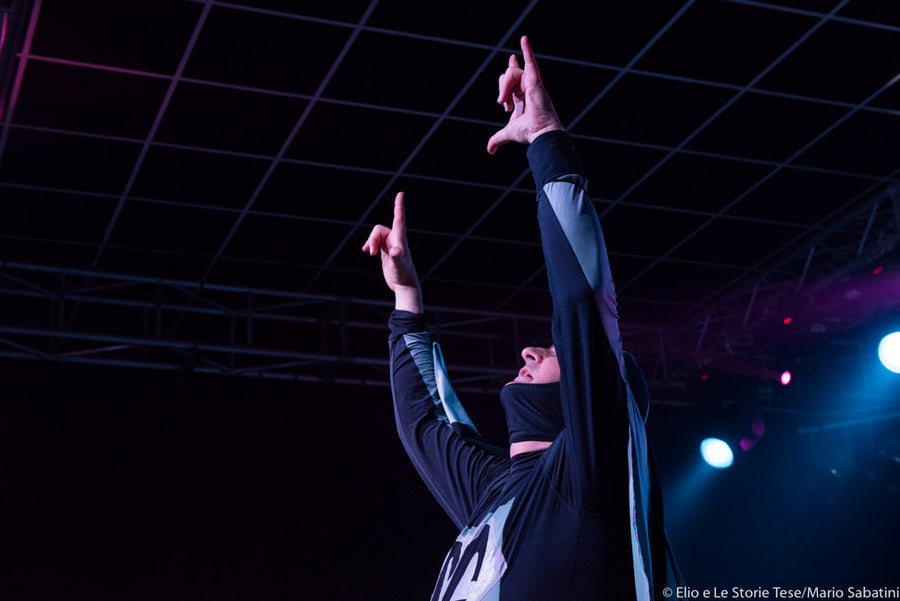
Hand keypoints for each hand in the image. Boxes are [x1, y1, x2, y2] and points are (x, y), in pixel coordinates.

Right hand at [362, 192, 422, 312]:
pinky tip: (367, 251)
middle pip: (379, 229)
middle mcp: (396, 240)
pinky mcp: (386, 251)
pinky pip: (375, 242)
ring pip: (376, 235)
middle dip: (372, 237)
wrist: (404, 286)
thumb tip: (395, 251)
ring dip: (370, 242)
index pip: (399, 219)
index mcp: (400, 240)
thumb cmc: (403, 276)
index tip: (400, 194)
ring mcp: (390, 245)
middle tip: (370, 252)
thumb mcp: (398, 267)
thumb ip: (397, 258)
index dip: (399, 206)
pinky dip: (370, 244)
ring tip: (369, 253)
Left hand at [487, 36, 563, 154]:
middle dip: (502, 88)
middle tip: (503, 105)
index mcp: (522, 97)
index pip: (512, 80)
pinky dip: (527, 50)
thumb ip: (498, 138)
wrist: (541, 133)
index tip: (505, 84)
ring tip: (505, 102)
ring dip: (504, 86)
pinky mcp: (535, 81)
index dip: (506, 77)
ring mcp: (532, 83)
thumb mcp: (508, 133)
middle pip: (507, 75)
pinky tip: (523, 38)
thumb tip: (490, 149)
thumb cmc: (530, 132)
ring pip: (512, 72)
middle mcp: (527, 88)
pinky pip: (531, 61)